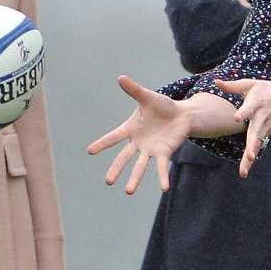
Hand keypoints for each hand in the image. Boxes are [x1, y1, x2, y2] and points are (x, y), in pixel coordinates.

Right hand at [87, 76, 191, 194]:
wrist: (180, 115)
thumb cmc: (161, 106)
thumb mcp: (147, 97)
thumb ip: (134, 90)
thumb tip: (121, 78)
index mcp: (130, 129)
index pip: (113, 137)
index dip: (102, 144)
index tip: (90, 151)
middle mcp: (138, 143)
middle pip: (124, 158)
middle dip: (116, 169)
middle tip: (108, 181)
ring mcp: (150, 150)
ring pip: (140, 166)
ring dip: (134, 179)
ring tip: (128, 191)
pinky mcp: (164, 152)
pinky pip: (161, 166)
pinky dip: (162, 177)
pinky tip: (164, 188)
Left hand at [215, 76, 270, 175]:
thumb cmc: (265, 89)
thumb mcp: (250, 84)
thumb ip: (232, 86)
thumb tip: (216, 82)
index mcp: (256, 103)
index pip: (248, 108)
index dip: (243, 112)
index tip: (237, 118)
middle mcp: (261, 118)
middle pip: (255, 133)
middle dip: (252, 146)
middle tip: (250, 156)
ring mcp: (264, 128)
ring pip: (257, 145)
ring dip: (250, 158)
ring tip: (243, 172)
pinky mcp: (266, 135)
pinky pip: (257, 148)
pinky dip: (250, 160)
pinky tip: (244, 172)